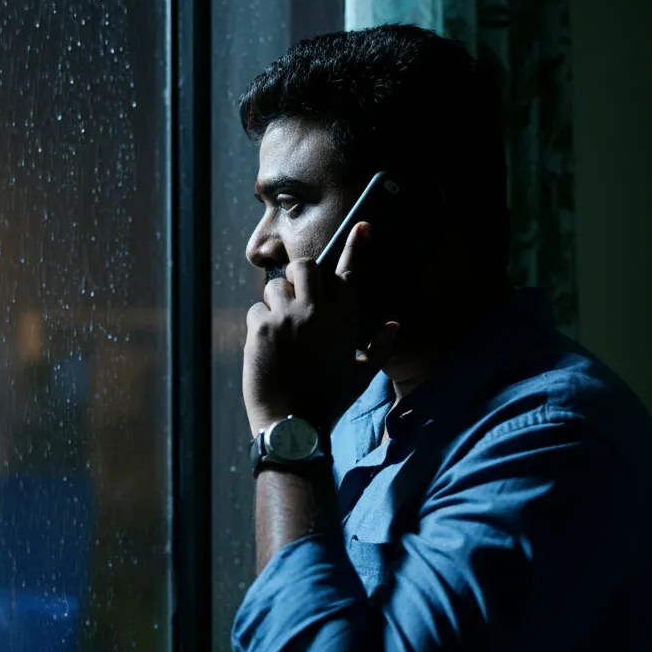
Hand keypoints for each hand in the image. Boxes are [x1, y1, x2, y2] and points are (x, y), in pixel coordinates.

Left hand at [243, 221, 398, 436]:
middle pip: (305, 266)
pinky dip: (259, 324)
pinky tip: (266, 347)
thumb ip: (381, 347)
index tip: (362, 226)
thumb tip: (396, 325)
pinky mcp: (260, 328)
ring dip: (276, 302)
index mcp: (345, 320)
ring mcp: (287, 318)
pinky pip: (256, 310)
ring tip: (280, 330)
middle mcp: (317, 312)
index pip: (350, 274)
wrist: (293, 425)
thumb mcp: (363, 375)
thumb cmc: (329, 401)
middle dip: (300, 277)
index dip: (356, 247)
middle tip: (297, 299)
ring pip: (275, 286)